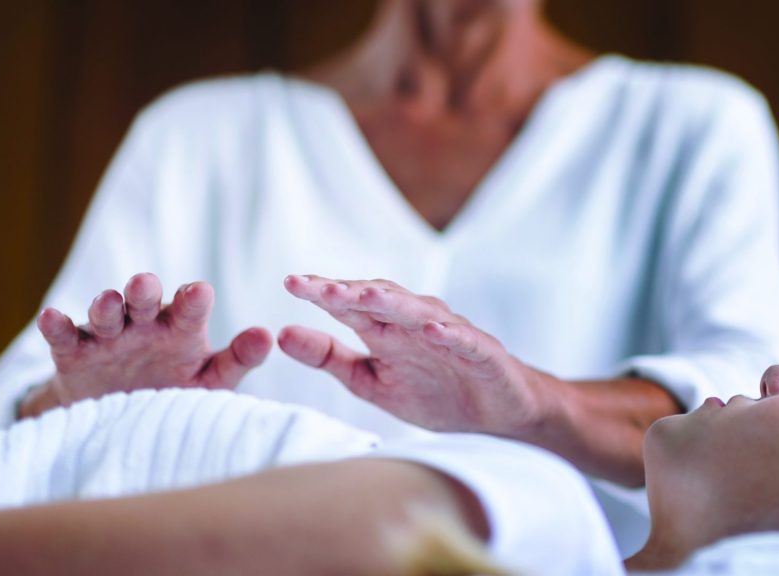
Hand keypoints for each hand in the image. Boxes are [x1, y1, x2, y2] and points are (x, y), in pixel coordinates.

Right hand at [23, 273, 272, 417]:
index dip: (193, 299)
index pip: (190, 306)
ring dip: (105, 305)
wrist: (124, 417)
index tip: (199, 293)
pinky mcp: (75, 353)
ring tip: (108, 302)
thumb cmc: (177, 390)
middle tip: (145, 285)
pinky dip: (56, 325)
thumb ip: (237, 359)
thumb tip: (268, 335)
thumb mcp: (210, 380)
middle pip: (144, 298)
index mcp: (181, 326)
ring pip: (106, 313)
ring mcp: (108, 335)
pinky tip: (50, 317)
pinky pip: (64, 336)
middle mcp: (145, 323)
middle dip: (144, 290)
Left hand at [278, 275, 542, 434]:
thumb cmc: (434, 393)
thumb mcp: (370, 381)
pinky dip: (448, 333)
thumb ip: (328, 358)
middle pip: (378, 299)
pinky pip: (463, 340)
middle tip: (315, 286)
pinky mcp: (482, 352)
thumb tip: (280, 334)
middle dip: (348, 291)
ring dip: (391, 301)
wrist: (498, 417)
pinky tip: (431, 328)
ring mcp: (450, 334)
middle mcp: (414, 323)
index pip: (349, 304)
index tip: (290, 284)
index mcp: (385, 329)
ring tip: (363, 294)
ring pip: (417, 311)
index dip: (322, 293)